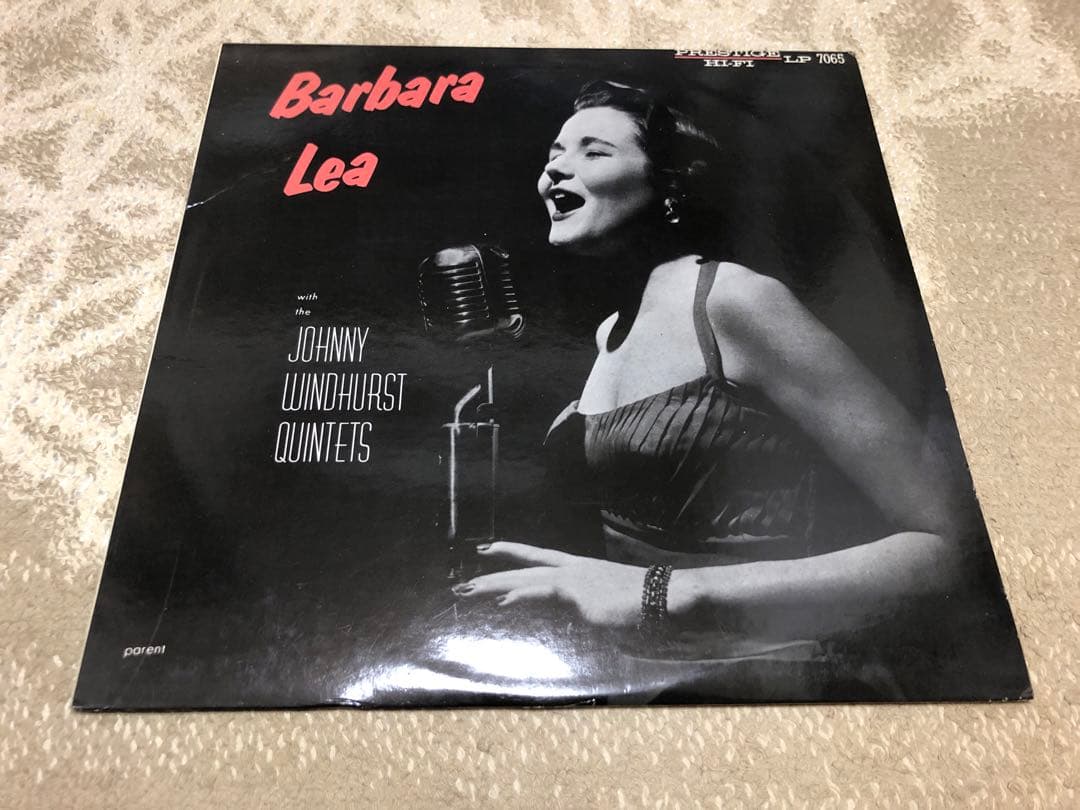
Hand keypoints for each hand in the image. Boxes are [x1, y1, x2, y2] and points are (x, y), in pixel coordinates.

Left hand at [453, 541, 645, 627]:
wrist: (663, 596)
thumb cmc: (642, 602)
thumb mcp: (608, 604)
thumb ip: (587, 607)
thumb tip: (578, 616)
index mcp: (579, 569)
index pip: (539, 556)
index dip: (512, 552)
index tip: (489, 548)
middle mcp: (573, 570)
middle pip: (525, 569)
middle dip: (493, 576)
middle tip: (464, 583)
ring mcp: (573, 580)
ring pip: (526, 578)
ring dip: (495, 586)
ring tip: (468, 592)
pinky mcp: (577, 594)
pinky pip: (543, 594)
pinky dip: (521, 596)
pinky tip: (502, 602)